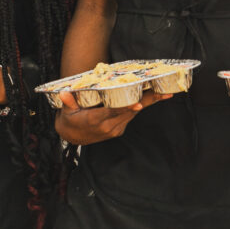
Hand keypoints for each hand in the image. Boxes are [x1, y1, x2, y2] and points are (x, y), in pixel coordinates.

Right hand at [54, 89, 172, 144]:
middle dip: (147, 101)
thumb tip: (65, 94)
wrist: (72, 136)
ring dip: (149, 102)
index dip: (126, 108)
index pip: (113, 112)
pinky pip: (131, 116)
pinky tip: (152, 96)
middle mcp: (108, 127)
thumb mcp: (66, 111)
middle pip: (130, 111)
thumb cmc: (69, 119)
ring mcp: (115, 129)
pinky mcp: (118, 129)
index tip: (138, 104)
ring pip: (134, 113)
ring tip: (164, 92)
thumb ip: (68, 102)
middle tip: (165, 93)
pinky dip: (141, 106)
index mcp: (95, 121)